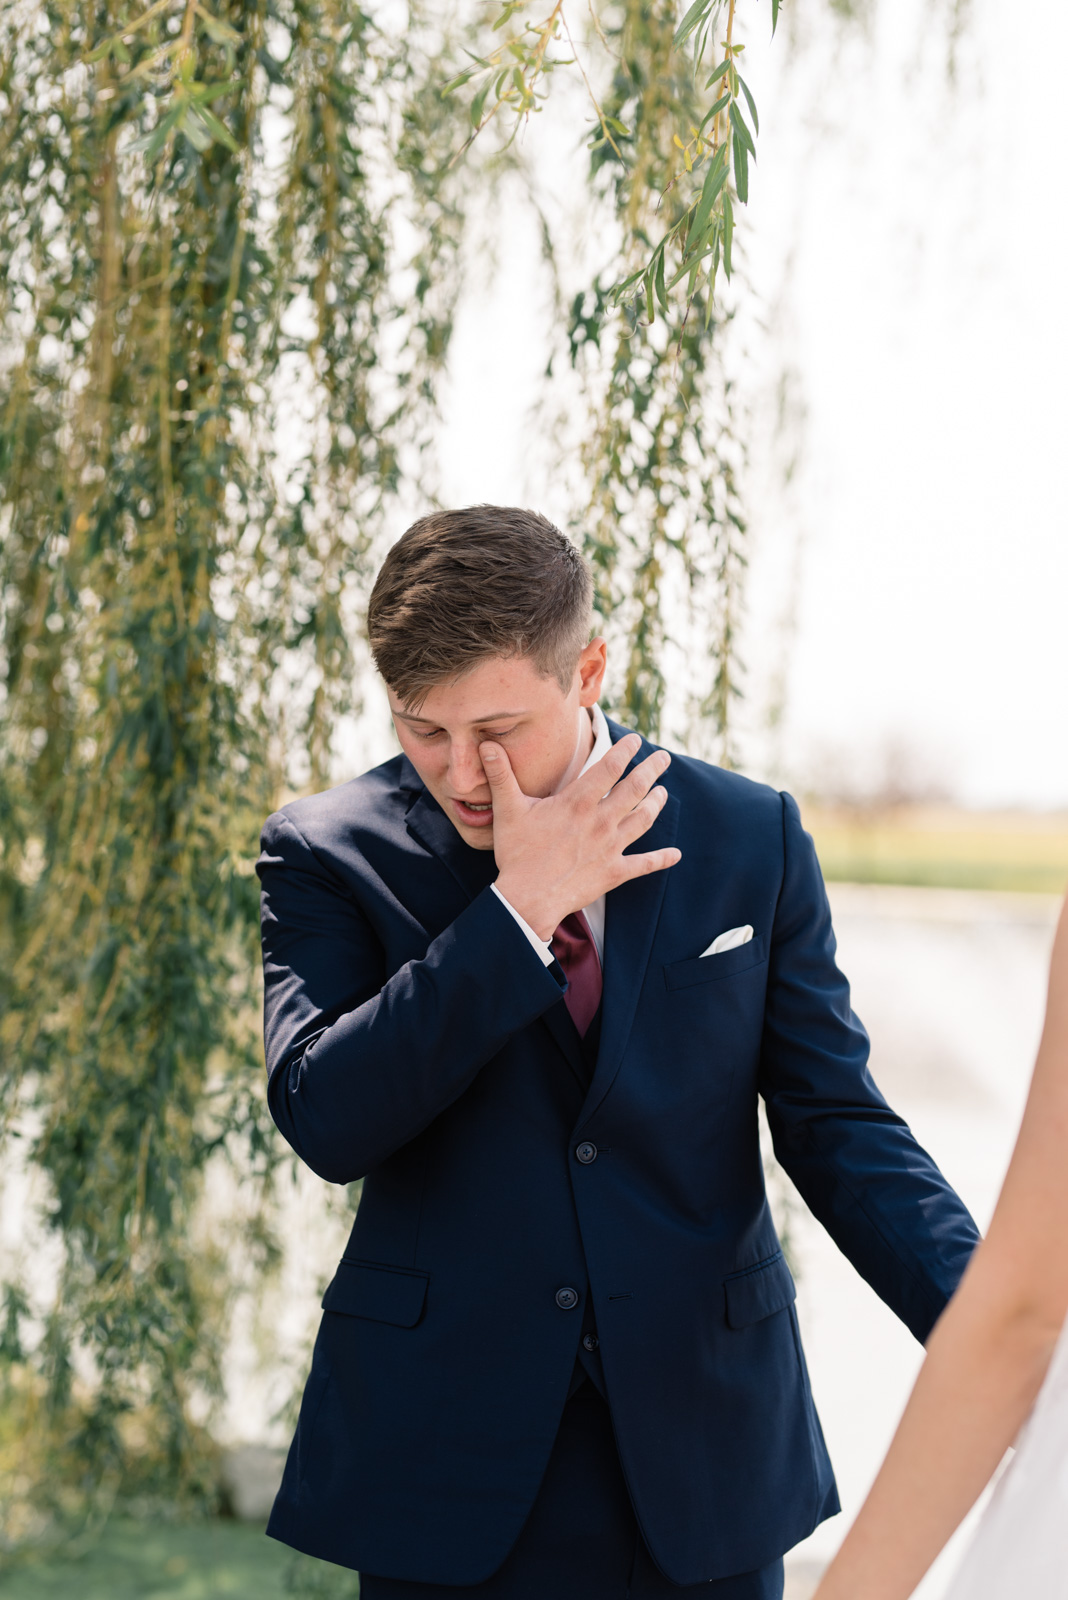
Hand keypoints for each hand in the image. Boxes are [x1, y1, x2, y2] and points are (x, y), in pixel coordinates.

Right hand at [481, 732, 680, 940]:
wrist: (527, 899)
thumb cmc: (517, 854)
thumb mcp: (508, 810)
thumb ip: (501, 775)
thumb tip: (487, 745)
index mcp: (578, 802)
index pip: (609, 768)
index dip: (625, 751)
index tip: (636, 741)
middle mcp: (600, 821)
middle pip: (634, 789)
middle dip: (651, 770)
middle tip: (663, 758)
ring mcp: (610, 847)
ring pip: (643, 820)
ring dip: (656, 804)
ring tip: (663, 792)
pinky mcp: (614, 873)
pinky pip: (644, 864)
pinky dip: (661, 859)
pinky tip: (676, 854)